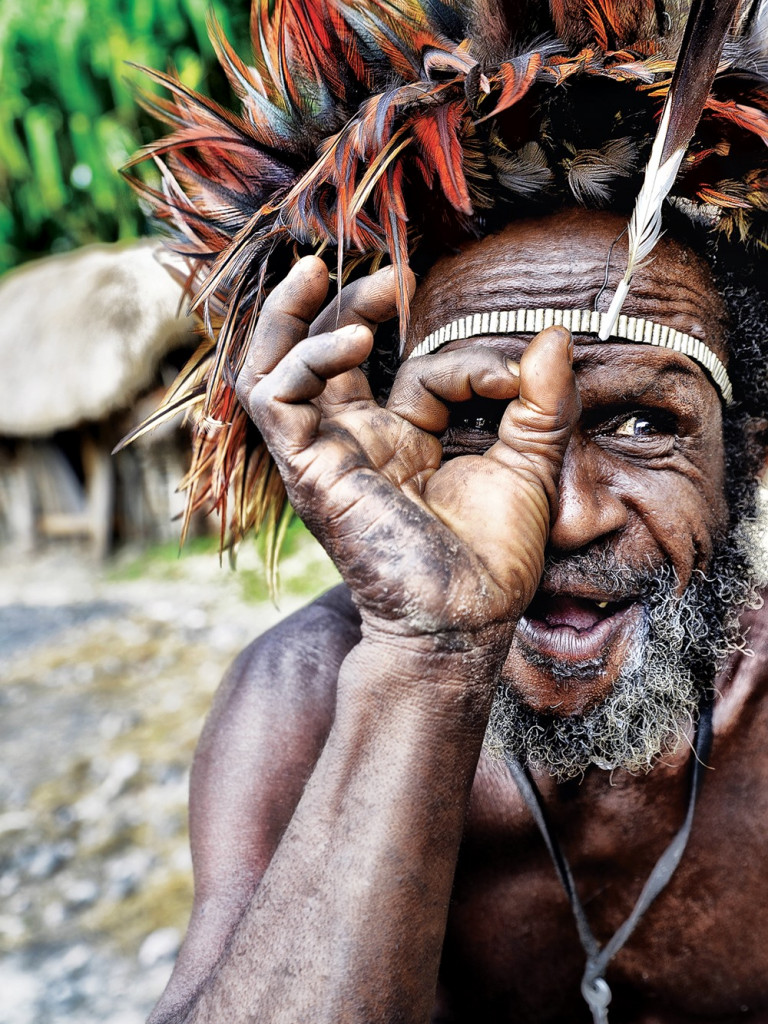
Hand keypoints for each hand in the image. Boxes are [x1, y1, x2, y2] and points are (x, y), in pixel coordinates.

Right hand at [235, 257, 579, 639]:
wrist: (467, 618)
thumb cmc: (493, 557)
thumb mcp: (529, 464)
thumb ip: (540, 402)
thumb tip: (556, 336)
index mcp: (403, 443)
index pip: (418, 375)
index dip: (468, 362)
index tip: (516, 377)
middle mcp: (356, 444)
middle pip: (323, 358)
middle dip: (346, 305)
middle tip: (391, 273)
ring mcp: (325, 456)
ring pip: (274, 370)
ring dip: (293, 318)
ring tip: (321, 272)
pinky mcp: (307, 470)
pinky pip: (277, 400)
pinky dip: (306, 361)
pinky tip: (356, 339)